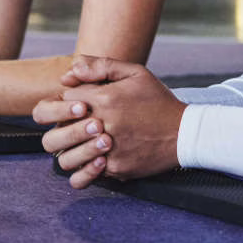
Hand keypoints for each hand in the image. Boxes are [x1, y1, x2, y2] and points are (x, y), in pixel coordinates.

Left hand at [33, 56, 185, 188]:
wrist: (184, 132)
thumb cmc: (158, 101)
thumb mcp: (135, 73)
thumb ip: (100, 66)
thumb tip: (67, 75)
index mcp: (104, 98)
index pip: (63, 99)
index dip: (67, 101)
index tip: (79, 105)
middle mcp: (102, 124)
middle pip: (57, 131)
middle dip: (61, 127)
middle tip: (76, 126)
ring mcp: (108, 150)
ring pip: (65, 158)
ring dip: (70, 150)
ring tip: (82, 144)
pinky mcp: (116, 168)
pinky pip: (85, 176)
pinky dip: (83, 171)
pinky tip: (91, 161)